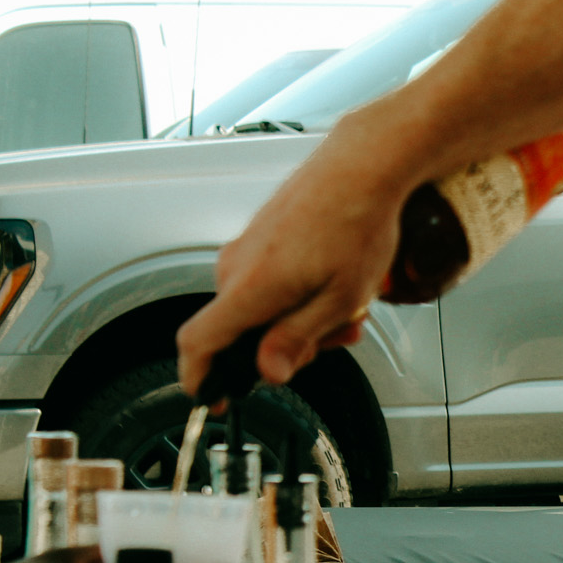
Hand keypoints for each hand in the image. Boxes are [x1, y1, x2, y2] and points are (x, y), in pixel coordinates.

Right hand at [176, 116, 398, 396]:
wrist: (363, 166)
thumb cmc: (356, 222)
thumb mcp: (338, 298)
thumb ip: (298, 338)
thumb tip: (269, 371)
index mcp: (250, 286)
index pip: (199, 342)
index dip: (199, 376)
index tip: (211, 395)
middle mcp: (236, 265)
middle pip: (242, 332)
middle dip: (285, 347)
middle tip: (333, 338)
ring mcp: (245, 248)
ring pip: (261, 308)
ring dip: (301, 319)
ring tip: (348, 307)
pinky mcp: (259, 237)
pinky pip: (268, 282)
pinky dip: (298, 294)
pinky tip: (336, 286)